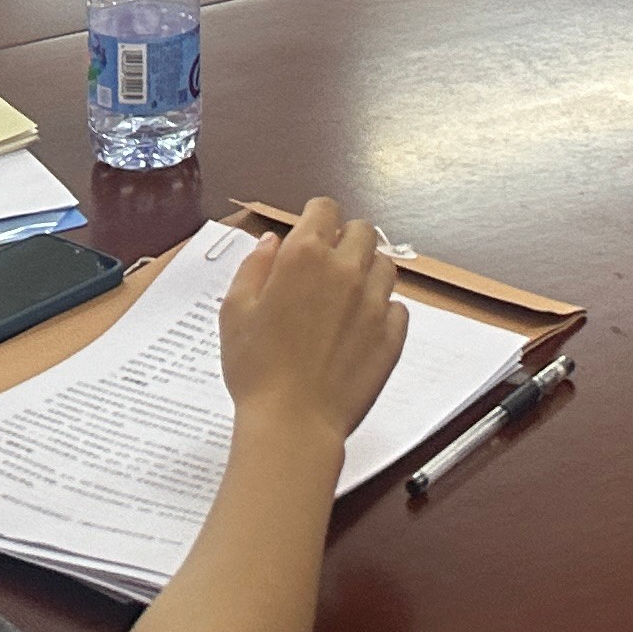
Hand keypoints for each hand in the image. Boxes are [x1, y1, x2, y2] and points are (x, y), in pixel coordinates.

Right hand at [215, 197, 406, 449]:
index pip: (325, 208)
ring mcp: (374, 303)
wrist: (293, 422)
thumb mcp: (235, 311)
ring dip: (368, 271)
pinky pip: (397, 307)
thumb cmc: (256, 369)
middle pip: (363, 230)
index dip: (317, 216)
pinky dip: (383, 309)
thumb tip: (272, 242)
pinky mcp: (392, 335)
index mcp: (305, 256)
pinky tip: (361, 326)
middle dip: (346, 238)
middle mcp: (346, 270)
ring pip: (385, 265)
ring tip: (347, 295)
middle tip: (328, 263)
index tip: (311, 230)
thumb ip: (254, 267)